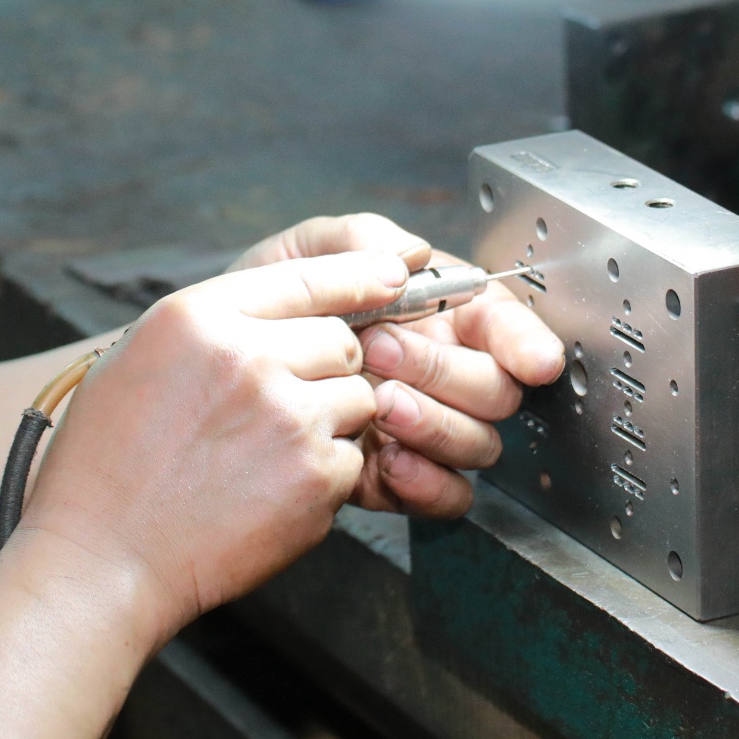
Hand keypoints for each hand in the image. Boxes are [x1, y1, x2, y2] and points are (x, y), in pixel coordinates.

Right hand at [15, 250, 404, 637]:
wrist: (102, 560)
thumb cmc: (109, 461)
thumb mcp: (140, 358)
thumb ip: (214, 324)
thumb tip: (292, 305)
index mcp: (198, 317)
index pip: (306, 277)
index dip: (358, 275)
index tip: (392, 274)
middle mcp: (247, 357)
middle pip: (340, 339)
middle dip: (326, 367)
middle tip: (282, 405)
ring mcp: (288, 417)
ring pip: (357, 397)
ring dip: (331, 420)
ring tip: (268, 453)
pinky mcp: (315, 477)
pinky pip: (353, 457)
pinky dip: (326, 474)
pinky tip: (271, 491)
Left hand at [228, 215, 564, 517]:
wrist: (207, 386)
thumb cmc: (258, 311)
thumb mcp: (296, 256)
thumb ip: (354, 242)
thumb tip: (412, 252)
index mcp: (433, 312)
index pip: (501, 323)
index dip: (524, 340)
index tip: (531, 359)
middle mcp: (440, 372)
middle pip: (497, 388)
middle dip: (448, 372)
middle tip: (382, 351)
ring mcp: (423, 427)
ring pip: (479, 444)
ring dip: (436, 425)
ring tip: (379, 404)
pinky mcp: (399, 478)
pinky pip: (449, 496)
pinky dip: (426, 483)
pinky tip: (385, 459)